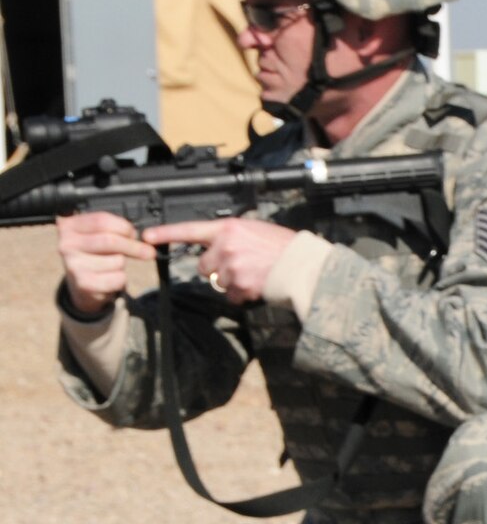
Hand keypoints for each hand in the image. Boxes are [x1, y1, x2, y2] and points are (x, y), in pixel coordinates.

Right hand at [56, 211, 151, 314]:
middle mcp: (66, 244)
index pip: (101, 220)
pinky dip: (122, 279)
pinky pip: (117, 279)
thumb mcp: (99, 235)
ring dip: (123, 263)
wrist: (83, 282)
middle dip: (134, 246)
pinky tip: (111, 277)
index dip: (124, 227)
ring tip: (113, 264)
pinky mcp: (83, 283)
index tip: (134, 233)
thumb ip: (114, 229)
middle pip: (109, 240)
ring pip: (117, 261)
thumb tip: (139, 236)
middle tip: (148, 251)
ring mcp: (73, 264)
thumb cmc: (95, 253)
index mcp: (69, 225)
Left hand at [143, 218, 297, 303]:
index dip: (165, 233)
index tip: (146, 237)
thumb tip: (217, 250)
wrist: (303, 265)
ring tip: (255, 274)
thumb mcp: (255, 230)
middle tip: (239, 266)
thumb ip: (231, 237)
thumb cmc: (284, 247)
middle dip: (217, 269)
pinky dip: (243, 294)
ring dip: (232, 282)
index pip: (190, 230)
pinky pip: (231, 295)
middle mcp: (225, 246)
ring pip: (218, 281)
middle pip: (203, 265)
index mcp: (228, 228)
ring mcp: (231, 266)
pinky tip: (258, 284)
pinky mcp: (239, 285)